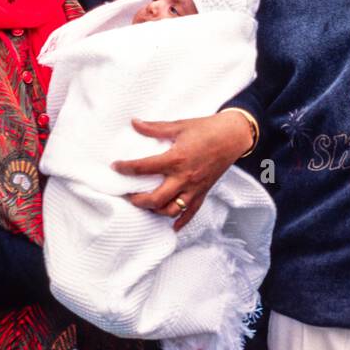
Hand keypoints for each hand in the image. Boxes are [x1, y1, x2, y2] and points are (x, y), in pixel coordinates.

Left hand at [112, 110, 252, 230]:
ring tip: (147, 205)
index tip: (116, 166)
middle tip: (129, 195)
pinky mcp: (203, 192)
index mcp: (176, 159)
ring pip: (172, 210)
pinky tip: (172, 226)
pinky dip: (181, 222)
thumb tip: (134, 122)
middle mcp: (184, 177)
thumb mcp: (179, 125)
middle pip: (156, 199)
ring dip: (156, 211)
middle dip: (138, 200)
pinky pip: (191, 213)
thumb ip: (155, 128)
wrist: (233, 136)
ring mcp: (195, 188)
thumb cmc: (207, 129)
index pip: (144, 168)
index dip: (126, 168)